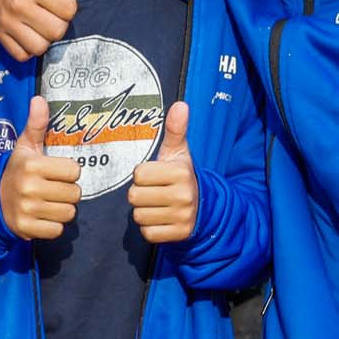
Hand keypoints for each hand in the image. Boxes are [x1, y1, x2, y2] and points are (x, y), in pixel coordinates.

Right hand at [0, 0, 80, 60]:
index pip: (69, 10)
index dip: (67, 4)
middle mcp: (18, 5)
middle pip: (57, 31)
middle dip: (57, 22)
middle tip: (49, 10)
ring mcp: (6, 22)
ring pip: (40, 47)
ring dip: (44, 37)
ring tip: (40, 22)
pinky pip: (23, 55)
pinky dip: (28, 48)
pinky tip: (28, 32)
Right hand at [0, 96, 81, 239]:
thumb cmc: (16, 171)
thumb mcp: (24, 147)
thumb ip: (36, 125)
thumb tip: (39, 99)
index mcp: (32, 165)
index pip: (74, 171)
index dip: (67, 172)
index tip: (54, 173)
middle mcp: (29, 187)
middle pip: (74, 194)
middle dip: (66, 192)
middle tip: (51, 189)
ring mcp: (26, 210)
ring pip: (68, 213)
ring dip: (61, 210)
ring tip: (47, 203)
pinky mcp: (25, 229)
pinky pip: (57, 230)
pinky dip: (52, 226)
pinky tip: (41, 217)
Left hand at [128, 107, 196, 244]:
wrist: (204, 207)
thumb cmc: (181, 176)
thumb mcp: (179, 153)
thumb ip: (175, 130)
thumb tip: (180, 104)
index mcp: (181, 172)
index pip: (138, 175)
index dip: (142, 176)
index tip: (155, 177)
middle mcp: (184, 195)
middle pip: (135, 197)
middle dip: (140, 195)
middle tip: (154, 193)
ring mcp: (182, 217)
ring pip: (139, 217)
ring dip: (144, 212)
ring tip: (158, 206)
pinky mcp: (179, 235)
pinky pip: (147, 233)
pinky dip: (150, 229)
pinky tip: (161, 220)